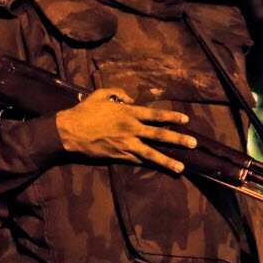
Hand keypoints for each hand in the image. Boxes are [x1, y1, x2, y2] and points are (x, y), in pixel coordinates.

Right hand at [54, 88, 195, 173]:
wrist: (69, 132)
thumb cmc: (84, 111)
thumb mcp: (101, 94)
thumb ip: (118, 94)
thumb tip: (130, 99)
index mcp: (128, 113)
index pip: (156, 115)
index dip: (172, 116)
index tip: (185, 119)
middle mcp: (131, 129)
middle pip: (159, 135)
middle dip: (178, 140)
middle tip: (193, 144)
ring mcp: (126, 145)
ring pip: (151, 154)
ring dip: (167, 160)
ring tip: (181, 168)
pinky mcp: (119, 156)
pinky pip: (137, 161)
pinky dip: (149, 164)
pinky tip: (159, 169)